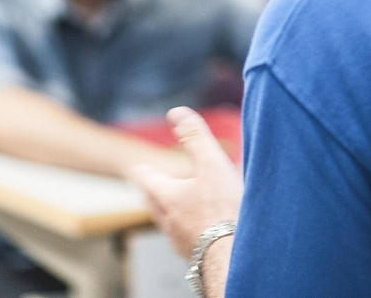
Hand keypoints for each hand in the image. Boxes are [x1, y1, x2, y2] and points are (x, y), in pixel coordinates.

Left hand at [128, 107, 243, 261]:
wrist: (233, 258)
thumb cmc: (223, 211)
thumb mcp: (211, 165)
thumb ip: (194, 137)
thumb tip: (177, 112)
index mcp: (167, 197)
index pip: (145, 179)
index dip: (142, 170)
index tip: (137, 167)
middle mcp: (168, 221)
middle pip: (153, 203)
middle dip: (153, 191)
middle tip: (153, 185)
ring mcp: (181, 242)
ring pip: (168, 223)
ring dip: (170, 212)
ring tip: (179, 206)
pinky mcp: (196, 257)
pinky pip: (185, 239)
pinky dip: (188, 229)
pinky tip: (202, 230)